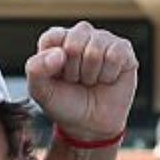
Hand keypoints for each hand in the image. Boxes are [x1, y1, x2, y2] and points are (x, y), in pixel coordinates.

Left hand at [26, 23, 138, 147]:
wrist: (88, 125)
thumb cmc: (64, 103)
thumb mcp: (40, 91)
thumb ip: (35, 69)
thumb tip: (60, 53)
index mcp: (57, 40)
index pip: (52, 37)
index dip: (53, 63)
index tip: (57, 77)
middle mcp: (81, 34)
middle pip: (74, 43)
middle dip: (73, 71)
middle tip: (76, 81)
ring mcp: (103, 40)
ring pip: (95, 50)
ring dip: (91, 74)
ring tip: (90, 81)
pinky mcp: (123, 50)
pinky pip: (115, 55)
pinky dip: (108, 74)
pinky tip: (106, 79)